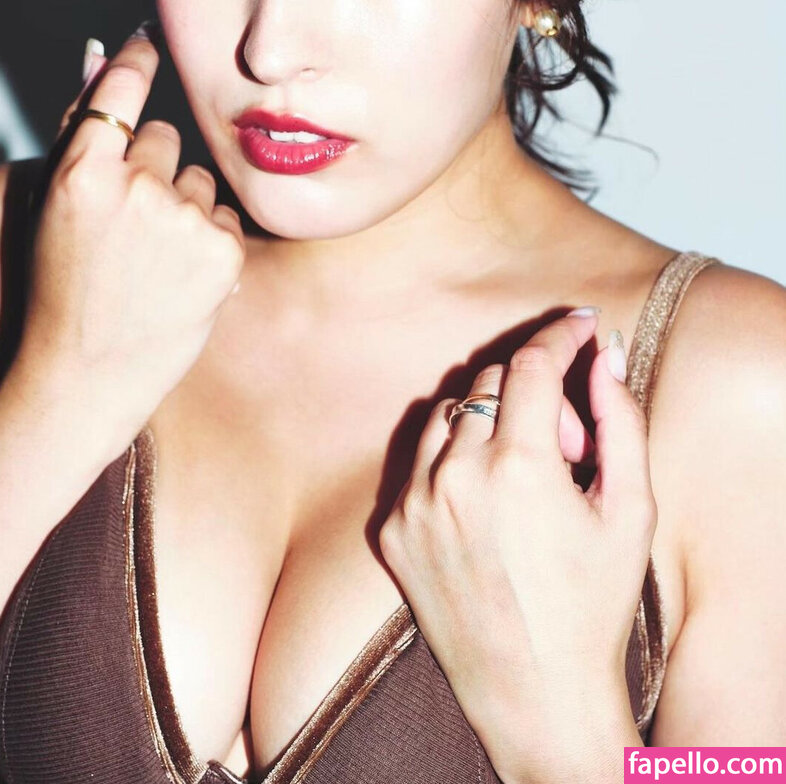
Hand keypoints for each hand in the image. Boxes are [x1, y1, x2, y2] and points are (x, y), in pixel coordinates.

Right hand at [17, 27, 244, 463]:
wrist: (87, 373)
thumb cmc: (65, 287)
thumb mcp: (55, 205)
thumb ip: (81, 129)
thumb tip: (102, 51)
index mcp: (82, 172)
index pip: (122, 88)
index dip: (140, 60)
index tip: (153, 40)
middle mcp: (135, 188)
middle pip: (169, 137)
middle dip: (158, 166)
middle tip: (134, 220)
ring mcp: (183, 220)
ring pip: (203, 178)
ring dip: (188, 204)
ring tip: (157, 256)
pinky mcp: (222, 251)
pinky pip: (228, 216)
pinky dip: (212, 238)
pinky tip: (182, 273)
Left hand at [378, 312, 654, 781]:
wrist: (536, 694)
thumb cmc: (594, 605)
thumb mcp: (630, 511)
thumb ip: (620, 421)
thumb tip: (605, 355)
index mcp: (517, 467)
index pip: (533, 363)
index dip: (562, 335)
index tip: (582, 326)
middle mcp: (453, 476)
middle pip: (491, 383)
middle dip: (535, 393)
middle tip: (567, 443)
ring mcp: (413, 503)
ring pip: (449, 415)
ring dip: (490, 423)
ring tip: (524, 478)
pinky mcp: (389, 531)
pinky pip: (419, 464)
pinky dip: (453, 463)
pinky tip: (486, 507)